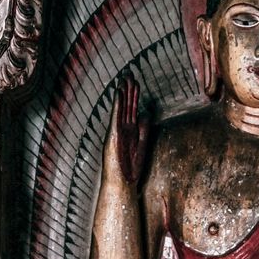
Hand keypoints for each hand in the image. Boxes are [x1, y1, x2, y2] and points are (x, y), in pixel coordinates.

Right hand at [105, 74, 154, 188]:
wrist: (121, 183)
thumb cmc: (130, 170)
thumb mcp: (141, 146)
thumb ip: (144, 130)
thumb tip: (146, 115)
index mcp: (129, 132)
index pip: (131, 110)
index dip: (134, 97)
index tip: (136, 83)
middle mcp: (121, 129)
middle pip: (126, 106)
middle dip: (128, 91)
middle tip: (129, 74)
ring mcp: (116, 131)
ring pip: (120, 108)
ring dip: (122, 94)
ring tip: (124, 79)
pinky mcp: (113, 135)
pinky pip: (116, 116)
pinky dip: (117, 104)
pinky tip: (119, 93)